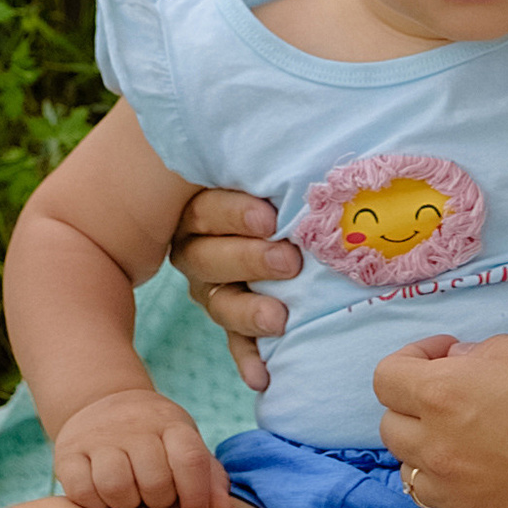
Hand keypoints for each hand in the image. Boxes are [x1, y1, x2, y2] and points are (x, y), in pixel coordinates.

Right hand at [52, 386, 231, 507]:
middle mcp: (134, 426)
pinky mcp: (67, 453)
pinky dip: (96, 504)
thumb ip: (209, 479)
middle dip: (159, 500)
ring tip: (130, 498)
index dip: (197, 493)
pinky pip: (82, 492)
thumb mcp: (184, 446)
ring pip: (116, 486)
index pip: (190, 459)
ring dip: (127, 504)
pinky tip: (104, 498)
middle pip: (155, 481)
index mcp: (169, 423)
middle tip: (154, 497)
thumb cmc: (154, 439)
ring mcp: (97, 438)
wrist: (100, 402)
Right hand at [169, 188, 300, 395]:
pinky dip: (249, 359)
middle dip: (249, 260)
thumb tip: (307, 130)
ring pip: (219, 302)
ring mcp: (213, 289)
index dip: (234, 215)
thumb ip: (275, 169)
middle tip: (290, 262)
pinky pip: (236, 343)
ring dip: (248, 312)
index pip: (206, 211)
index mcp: (203, 209)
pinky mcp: (233, 321)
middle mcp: (199, 249)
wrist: (300, 230)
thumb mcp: (275, 179)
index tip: (270, 218)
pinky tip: (263, 377)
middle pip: (208, 258)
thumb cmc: (287, 192)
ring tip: (279, 320)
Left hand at [374, 333, 507, 507]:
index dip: (412, 360)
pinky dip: (457, 488)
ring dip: (430, 451)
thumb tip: (460, 361)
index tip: (447, 356)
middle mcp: (440, 449)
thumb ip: (491, 354)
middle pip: (391, 427)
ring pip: (412, 473)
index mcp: (449, 394)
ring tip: (476, 438)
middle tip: (462, 394)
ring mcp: (458, 496)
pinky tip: (497, 474)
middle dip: (416, 405)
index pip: (386, 377)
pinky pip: (447, 506)